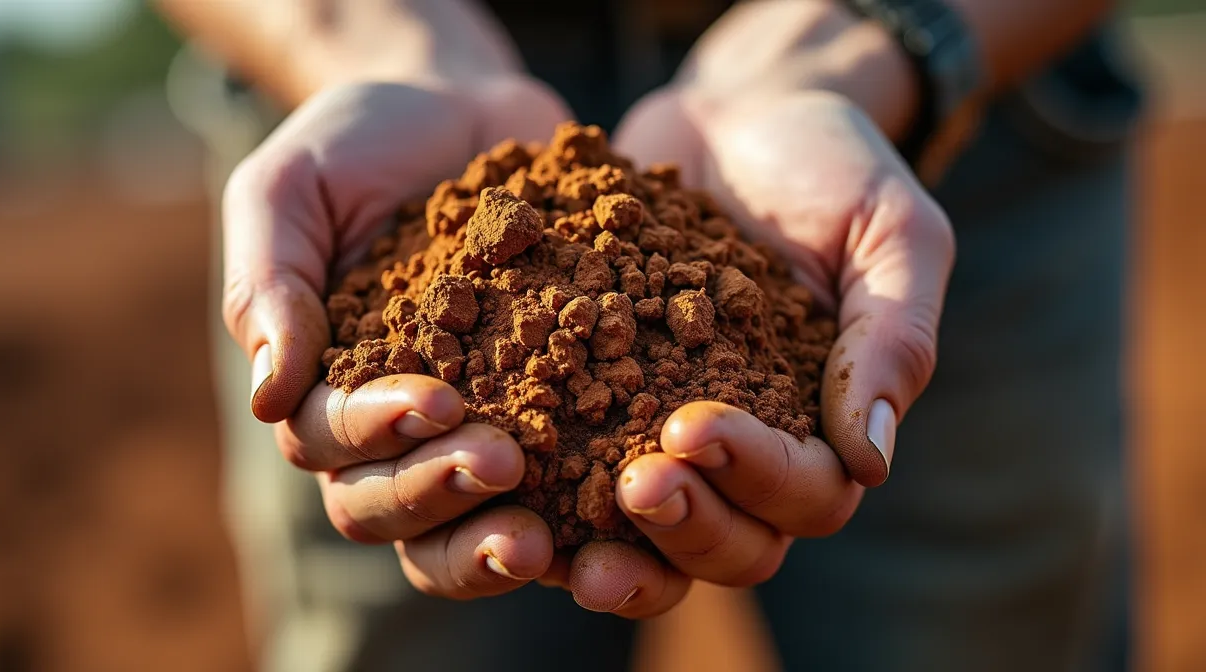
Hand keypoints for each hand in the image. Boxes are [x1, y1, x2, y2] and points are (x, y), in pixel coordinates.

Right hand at [223, 76, 574, 597]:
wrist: (462, 108)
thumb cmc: (359, 143)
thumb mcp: (289, 188)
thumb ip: (267, 282)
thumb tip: (267, 397)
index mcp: (320, 383)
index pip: (328, 439)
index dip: (376, 432)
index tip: (435, 401)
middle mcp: (389, 428)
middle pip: (388, 507)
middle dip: (440, 495)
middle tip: (506, 465)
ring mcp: (471, 428)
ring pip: (459, 525)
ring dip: (493, 540)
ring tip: (546, 540)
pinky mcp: (545, 414)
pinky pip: (554, 490)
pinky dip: (576, 517)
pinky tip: (616, 510)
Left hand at [552, 87, 953, 615]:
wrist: (734, 114)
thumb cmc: (831, 166)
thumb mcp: (890, 230)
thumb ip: (893, 338)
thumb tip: (873, 464)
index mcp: (823, 425)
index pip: (807, 494)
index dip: (755, 478)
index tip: (692, 425)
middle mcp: (746, 450)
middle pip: (729, 542)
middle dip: (683, 524)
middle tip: (632, 483)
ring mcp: (662, 429)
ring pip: (647, 534)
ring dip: (610, 543)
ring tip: (550, 528)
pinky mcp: (595, 397)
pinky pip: (569, 466)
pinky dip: (534, 487)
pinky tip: (489, 469)